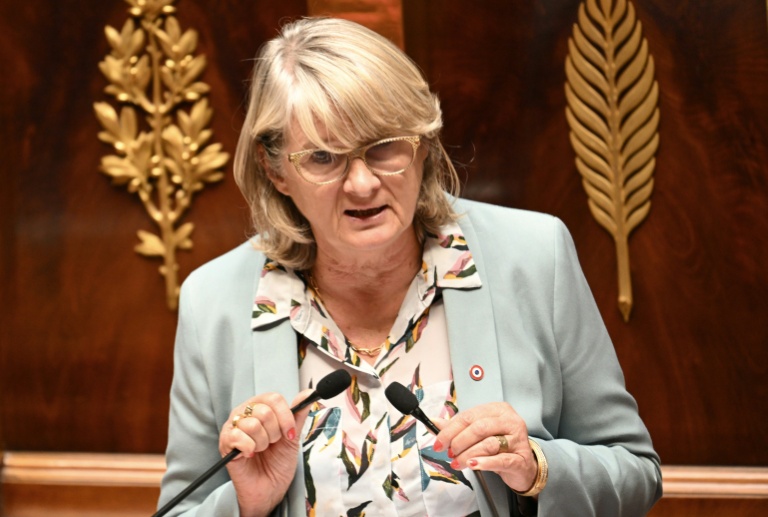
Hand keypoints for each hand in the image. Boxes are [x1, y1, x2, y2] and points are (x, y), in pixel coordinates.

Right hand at [219, 390, 313, 516]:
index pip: (273, 398)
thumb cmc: (278, 462)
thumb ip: (298, 415)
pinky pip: (239, 437)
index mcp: (260, 407)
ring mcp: (233, 427)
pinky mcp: (225, 442)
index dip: (285, 416)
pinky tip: (250, 454)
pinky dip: (250, 448)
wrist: (270, 488)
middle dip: (274, 433)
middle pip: (264, 411)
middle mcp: (244, 413)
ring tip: (261, 450)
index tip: (289, 433)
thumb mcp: (291, 437)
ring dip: (262, 443)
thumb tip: (308, 393)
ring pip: (252, 424)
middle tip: (271, 444)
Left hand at [433, 402, 537, 493]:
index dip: (450, 429)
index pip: (468, 416)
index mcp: (497, 409)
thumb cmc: (499, 447)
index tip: (439, 442)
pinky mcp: (521, 458)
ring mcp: (518, 439)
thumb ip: (458, 428)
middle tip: (449, 453)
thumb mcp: (478, 434)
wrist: (523, 466)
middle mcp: (509, 420)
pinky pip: (501, 459)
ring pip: (488, 444)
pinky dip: (485, 462)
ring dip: (468, 454)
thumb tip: (434, 422)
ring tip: (458, 462)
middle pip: (478, 427)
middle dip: (459, 441)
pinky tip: (474, 465)